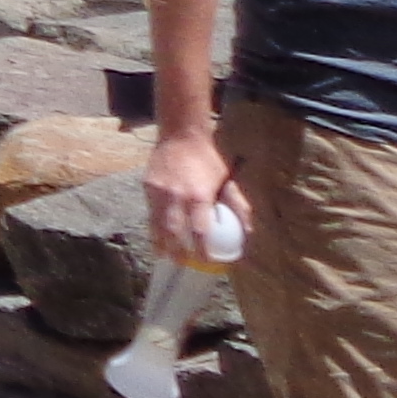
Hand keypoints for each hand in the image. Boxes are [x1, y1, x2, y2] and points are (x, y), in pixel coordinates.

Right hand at [144, 127, 237, 272]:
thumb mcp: (228, 180)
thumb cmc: (209, 158)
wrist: (181, 133)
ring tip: (163, 256)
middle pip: (173, 232)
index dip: (202, 250)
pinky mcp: (147, 185)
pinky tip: (156, 234)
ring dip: (159, 242)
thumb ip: (238, 206)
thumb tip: (248, 232)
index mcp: (199, 196)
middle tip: (181, 264)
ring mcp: (158, 191)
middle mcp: (176, 196)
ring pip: (156, 224)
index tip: (205, 262)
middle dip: (176, 251)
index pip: (199, 231)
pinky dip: (153, 225)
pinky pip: (150, 211)